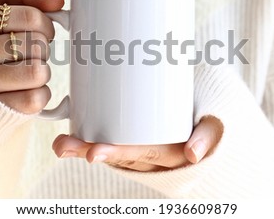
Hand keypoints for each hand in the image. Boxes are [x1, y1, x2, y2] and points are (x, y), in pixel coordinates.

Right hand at [0, 0, 63, 113]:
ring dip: (42, 71)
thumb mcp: (5, 4)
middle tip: (28, 53)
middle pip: (37, 45)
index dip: (46, 25)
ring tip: (26, 69)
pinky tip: (25, 89)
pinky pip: (35, 99)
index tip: (38, 31)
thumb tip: (57, 1)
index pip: (33, 17)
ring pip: (38, 72)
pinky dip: (40, 94)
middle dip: (42, 49)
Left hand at [52, 115, 223, 170]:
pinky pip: (113, 141)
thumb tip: (193, 155)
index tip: (93, 153)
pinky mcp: (135, 137)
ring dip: (82, 146)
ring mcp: (142, 147)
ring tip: (60, 142)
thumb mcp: (213, 125)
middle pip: (118, 154)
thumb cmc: (208, 119)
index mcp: (169, 152)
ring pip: (111, 149)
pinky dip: (90, 139)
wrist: (210, 121)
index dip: (116, 154)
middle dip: (89, 151)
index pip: (139, 155)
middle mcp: (152, 154)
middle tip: (63, 146)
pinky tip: (70, 132)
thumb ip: (208, 136)